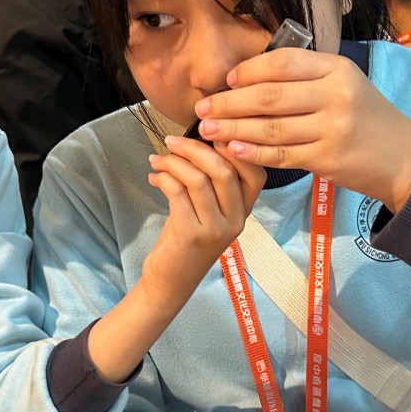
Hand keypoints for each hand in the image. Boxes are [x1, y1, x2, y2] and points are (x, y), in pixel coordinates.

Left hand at [139, 135, 265, 306]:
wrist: (171, 281)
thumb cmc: (187, 238)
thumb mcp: (207, 209)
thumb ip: (210, 180)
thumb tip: (196, 139)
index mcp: (244, 210)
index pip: (256, 172)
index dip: (236, 146)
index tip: (209, 130)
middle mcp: (236, 220)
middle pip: (224, 169)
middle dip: (195, 147)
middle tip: (172, 141)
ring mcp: (216, 229)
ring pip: (199, 179)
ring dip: (174, 162)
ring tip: (158, 159)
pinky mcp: (192, 235)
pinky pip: (178, 193)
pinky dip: (164, 177)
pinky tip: (154, 177)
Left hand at [194, 48, 410, 211]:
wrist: (403, 159)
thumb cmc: (366, 118)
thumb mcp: (345, 84)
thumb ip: (306, 78)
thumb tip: (248, 77)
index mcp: (337, 69)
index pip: (282, 63)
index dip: (248, 71)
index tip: (226, 80)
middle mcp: (335, 95)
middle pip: (269, 96)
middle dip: (229, 102)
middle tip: (202, 108)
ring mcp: (332, 129)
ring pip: (270, 127)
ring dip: (233, 128)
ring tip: (208, 129)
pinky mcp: (327, 159)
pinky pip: (280, 155)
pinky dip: (252, 152)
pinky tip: (232, 148)